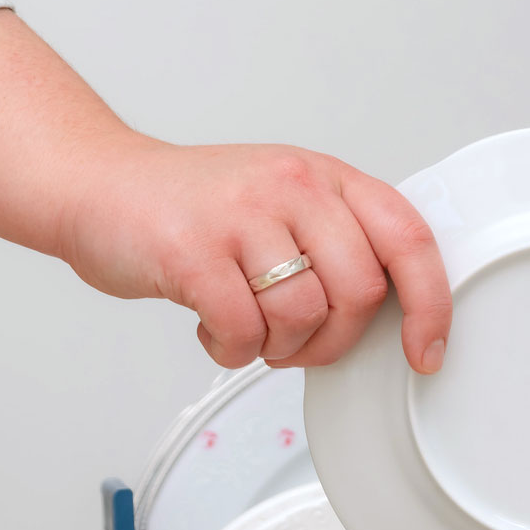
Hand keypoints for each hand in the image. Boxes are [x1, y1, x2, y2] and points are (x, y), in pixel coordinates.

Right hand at [0, 12, 449, 372]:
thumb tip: (394, 315)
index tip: (425, 352)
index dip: (431, 305)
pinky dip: (232, 349)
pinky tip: (214, 329)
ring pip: (304, 317)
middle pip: (360, 293)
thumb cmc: (195, 208)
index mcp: (325, 178)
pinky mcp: (194, 251)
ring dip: (279, 349)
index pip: (408, 239)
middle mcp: (291, 186)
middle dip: (333, 340)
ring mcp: (242, 215)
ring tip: (248, 330)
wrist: (99, 188)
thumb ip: (338, 243)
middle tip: (297, 342)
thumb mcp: (284, 204)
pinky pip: (244, 331)